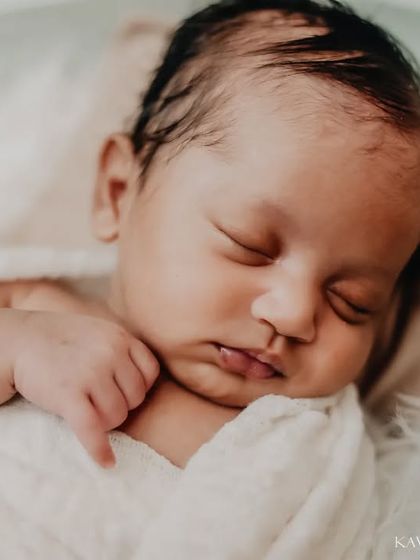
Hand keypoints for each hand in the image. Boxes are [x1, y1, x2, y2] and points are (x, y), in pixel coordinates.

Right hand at [12, 310, 159, 467]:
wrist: (20, 340)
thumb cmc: (62, 340)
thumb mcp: (100, 332)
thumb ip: (122, 349)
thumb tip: (147, 381)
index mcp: (120, 337)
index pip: (150, 372)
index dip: (140, 387)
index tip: (123, 392)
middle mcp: (110, 352)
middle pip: (135, 398)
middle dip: (120, 405)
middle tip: (98, 401)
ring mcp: (90, 373)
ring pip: (118, 416)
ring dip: (106, 422)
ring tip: (88, 413)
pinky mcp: (68, 395)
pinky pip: (93, 429)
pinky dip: (100, 450)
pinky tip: (107, 462)